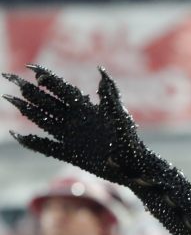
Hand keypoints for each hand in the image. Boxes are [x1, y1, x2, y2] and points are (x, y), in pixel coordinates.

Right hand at [3, 66, 144, 184]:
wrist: (134, 166)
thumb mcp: (119, 114)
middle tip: (8, 78)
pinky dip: (34, 142)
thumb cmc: (130, 140)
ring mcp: (72, 137)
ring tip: (9, 99)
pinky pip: (49, 148)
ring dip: (27, 111)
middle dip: (28, 90)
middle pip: (47, 102)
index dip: (46, 77)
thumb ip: (109, 93)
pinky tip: (18, 137)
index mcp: (85, 108)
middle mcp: (75, 121)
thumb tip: (101, 70)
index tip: (30, 68)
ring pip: (44, 121)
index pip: (61, 88)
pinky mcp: (72, 154)